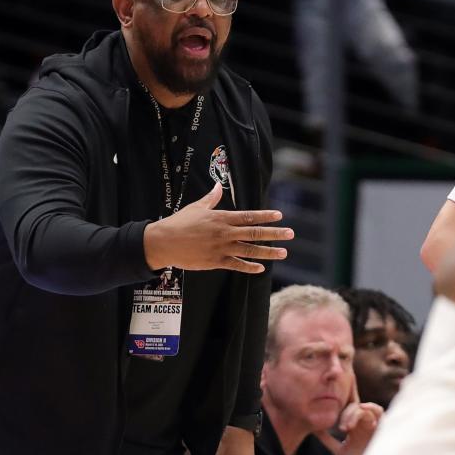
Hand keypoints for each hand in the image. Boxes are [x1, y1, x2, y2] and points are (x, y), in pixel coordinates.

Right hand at [144, 182, 293, 272]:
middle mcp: (224, 233)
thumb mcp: (196, 208)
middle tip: (290, 234)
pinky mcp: (215, 261)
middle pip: (254, 233)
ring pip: (249, 250)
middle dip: (274, 233)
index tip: (279, 216)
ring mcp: (221, 248)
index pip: (248, 216)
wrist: (163, 242)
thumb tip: (217, 186)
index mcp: (221, 218)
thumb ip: (211, 198)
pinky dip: (249, 267)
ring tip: (283, 252)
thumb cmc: (179, 223)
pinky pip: (236, 265)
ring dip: (268, 252)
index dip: (265, 216)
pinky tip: (261, 268)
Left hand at [314, 382, 383, 454]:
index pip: (346, 410)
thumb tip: (313, 429)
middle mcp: (363, 422)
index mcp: (353, 426)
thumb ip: (327, 439)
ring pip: (364, 408)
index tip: (335, 425)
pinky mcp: (383, 425)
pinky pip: (378, 410)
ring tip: (350, 426)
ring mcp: (373, 422)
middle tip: (342, 428)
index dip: (339, 413)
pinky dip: (371, 409)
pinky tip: (363, 412)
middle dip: (346, 415)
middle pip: (354, 407)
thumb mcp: (339, 451)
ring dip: (355, 414)